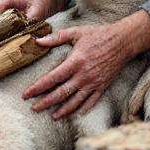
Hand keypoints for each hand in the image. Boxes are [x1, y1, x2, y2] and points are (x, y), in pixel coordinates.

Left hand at [22, 11, 149, 119]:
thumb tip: (37, 40)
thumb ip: (56, 37)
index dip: (38, 88)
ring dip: (63, 110)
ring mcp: (94, 83)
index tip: (26, 94)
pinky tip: (75, 114)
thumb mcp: (76, 32)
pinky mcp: (103, 86)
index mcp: (75, 62)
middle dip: (46, 103)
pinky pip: (91, 101)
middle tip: (34, 108)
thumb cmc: (98, 35)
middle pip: (61, 93)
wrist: (122, 41)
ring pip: (75, 101)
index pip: (52, 78)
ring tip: (53, 116)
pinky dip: (83, 109)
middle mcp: (83, 75)